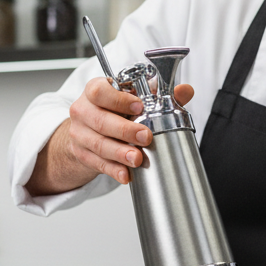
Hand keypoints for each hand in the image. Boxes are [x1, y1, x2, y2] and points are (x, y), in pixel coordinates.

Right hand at [26, 78, 193, 193]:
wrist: (88, 129)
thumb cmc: (113, 109)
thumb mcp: (133, 98)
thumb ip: (158, 93)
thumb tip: (185, 91)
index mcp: (95, 91)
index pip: (100, 91)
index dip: (119, 100)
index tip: (139, 107)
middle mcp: (84, 110)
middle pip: (100, 120)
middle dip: (125, 130)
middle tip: (145, 136)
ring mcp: (80, 133)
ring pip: (98, 144)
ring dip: (120, 153)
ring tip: (138, 158)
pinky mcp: (82, 153)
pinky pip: (97, 163)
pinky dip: (113, 170)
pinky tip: (125, 174)